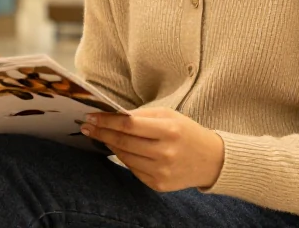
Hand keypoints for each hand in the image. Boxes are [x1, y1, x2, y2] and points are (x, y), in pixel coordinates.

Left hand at [81, 108, 223, 191]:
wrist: (211, 160)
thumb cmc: (186, 132)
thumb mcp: (169, 115)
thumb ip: (141, 115)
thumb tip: (113, 115)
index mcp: (169, 130)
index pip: (129, 125)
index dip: (106, 121)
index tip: (90, 117)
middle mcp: (165, 153)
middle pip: (123, 142)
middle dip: (102, 133)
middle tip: (87, 126)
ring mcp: (162, 171)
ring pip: (125, 157)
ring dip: (110, 145)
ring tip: (102, 135)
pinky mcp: (159, 185)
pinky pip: (133, 170)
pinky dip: (125, 158)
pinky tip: (121, 150)